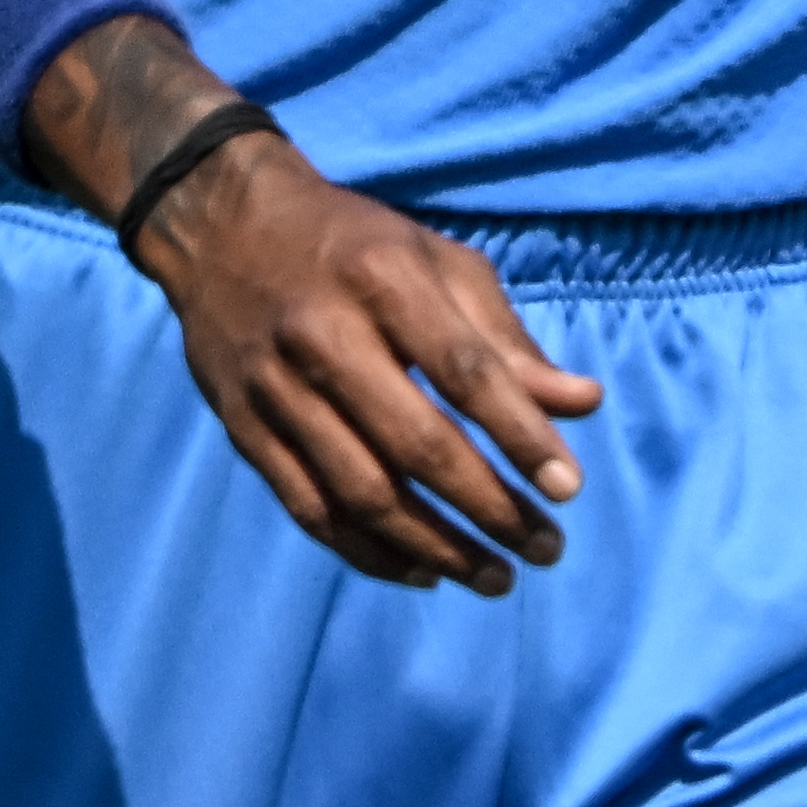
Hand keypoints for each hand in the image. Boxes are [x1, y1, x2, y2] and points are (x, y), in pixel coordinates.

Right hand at [131, 126, 606, 591]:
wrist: (222, 228)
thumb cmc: (355, 244)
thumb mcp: (438, 262)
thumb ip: (507, 338)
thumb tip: (584, 404)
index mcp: (384, 282)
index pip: (464, 372)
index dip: (520, 435)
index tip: (570, 489)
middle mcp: (324, 337)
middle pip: (414, 444)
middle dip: (488, 507)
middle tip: (547, 549)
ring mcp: (274, 391)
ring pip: (360, 492)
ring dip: (435, 547)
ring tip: (496, 577)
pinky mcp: (242, 430)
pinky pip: (309, 509)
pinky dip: (368, 551)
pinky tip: (423, 572)